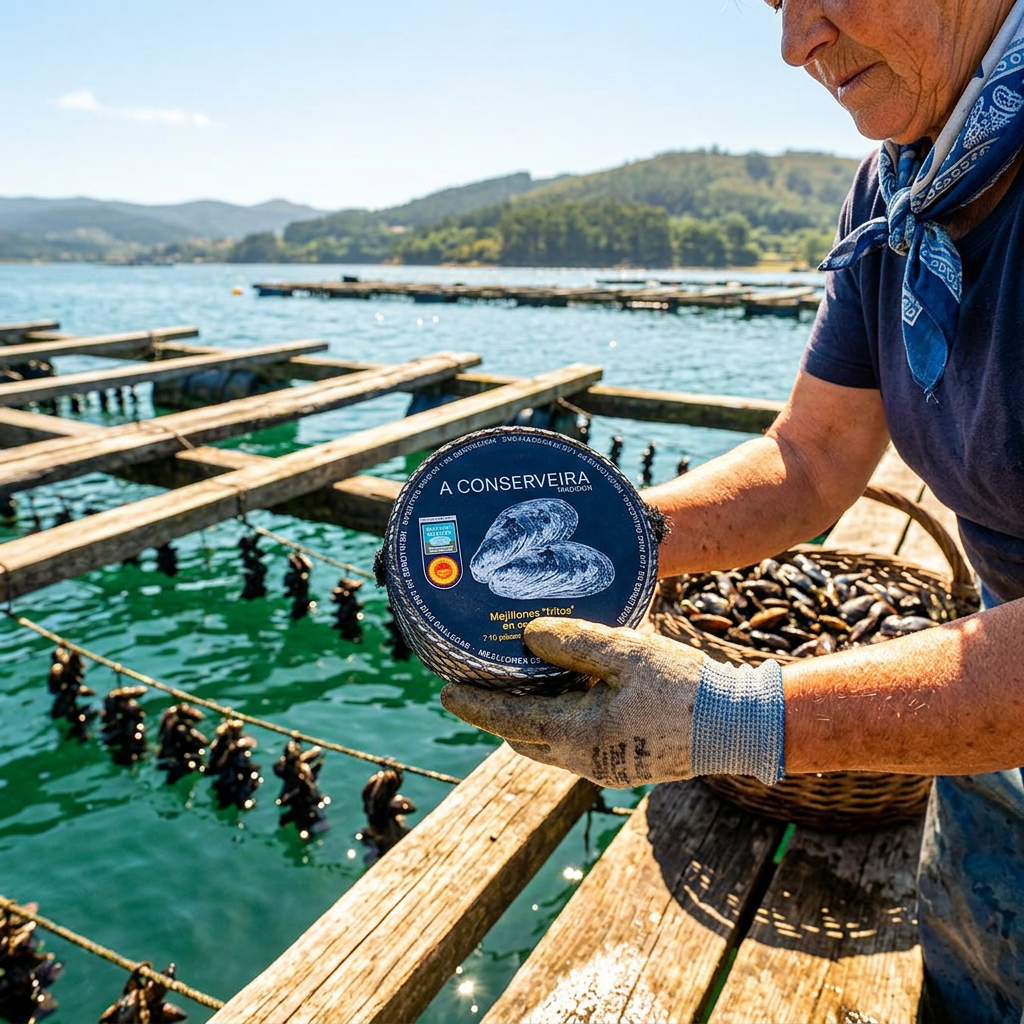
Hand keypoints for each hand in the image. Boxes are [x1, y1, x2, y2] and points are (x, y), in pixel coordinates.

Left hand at [442, 618, 704, 786]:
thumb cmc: (683, 686)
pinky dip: (555, 725)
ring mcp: (604, 767)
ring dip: (525, 722)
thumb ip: (574, 643)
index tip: (443, 694)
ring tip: (515, 689)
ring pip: (546, 746)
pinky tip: (565, 697)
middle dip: (494, 716)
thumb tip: (528, 637)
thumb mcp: (626, 653)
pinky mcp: (623, 765)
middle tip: (475, 688)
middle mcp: (583, 759)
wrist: (737, 727)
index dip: (473, 706)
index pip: (507, 720)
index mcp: (577, 733)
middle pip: (521, 738)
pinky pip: (572, 748)